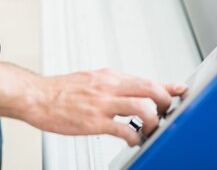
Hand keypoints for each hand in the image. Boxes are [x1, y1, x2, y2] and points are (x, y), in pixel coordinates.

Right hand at [24, 69, 186, 145]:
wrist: (36, 96)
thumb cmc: (60, 91)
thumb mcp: (91, 80)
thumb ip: (112, 85)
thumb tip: (129, 90)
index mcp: (109, 77)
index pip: (145, 79)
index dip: (167, 86)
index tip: (180, 90)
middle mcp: (108, 86)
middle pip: (149, 88)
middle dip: (165, 101)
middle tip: (166, 113)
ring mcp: (102, 103)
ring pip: (141, 106)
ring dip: (153, 120)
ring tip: (150, 129)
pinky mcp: (94, 121)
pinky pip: (123, 129)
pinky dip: (134, 137)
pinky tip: (132, 140)